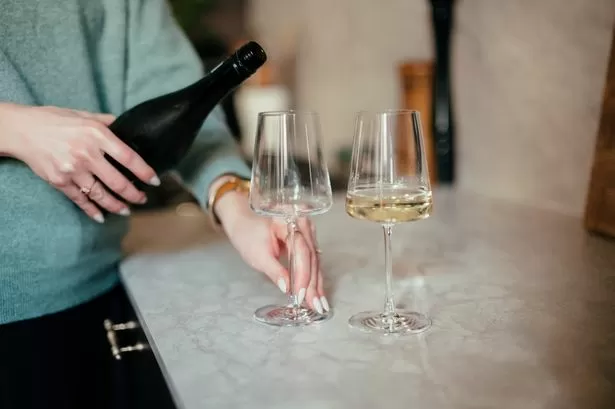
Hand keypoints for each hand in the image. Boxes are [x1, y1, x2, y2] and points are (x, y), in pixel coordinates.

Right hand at [0, 103, 159, 221]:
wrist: (21, 130)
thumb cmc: (54, 120)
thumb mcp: (83, 115)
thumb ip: (106, 122)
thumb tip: (126, 126)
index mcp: (97, 135)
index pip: (129, 158)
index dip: (145, 172)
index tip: (155, 181)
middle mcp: (86, 154)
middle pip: (118, 182)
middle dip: (134, 194)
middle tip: (142, 199)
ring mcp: (72, 170)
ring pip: (101, 195)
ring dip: (117, 206)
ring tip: (127, 210)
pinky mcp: (60, 181)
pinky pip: (80, 200)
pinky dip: (92, 210)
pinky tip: (101, 217)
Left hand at [215, 190, 328, 313]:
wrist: (243, 221)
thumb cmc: (247, 235)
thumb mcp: (257, 255)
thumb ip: (274, 271)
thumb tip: (287, 288)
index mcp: (290, 223)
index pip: (302, 251)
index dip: (302, 275)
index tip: (301, 295)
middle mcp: (303, 225)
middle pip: (312, 257)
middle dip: (313, 284)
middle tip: (316, 306)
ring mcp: (307, 233)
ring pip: (315, 261)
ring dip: (317, 284)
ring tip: (319, 304)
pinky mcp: (306, 242)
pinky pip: (312, 261)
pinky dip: (313, 278)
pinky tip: (317, 293)